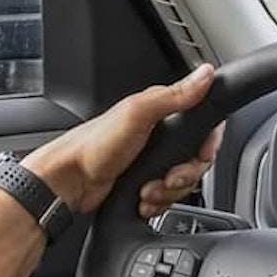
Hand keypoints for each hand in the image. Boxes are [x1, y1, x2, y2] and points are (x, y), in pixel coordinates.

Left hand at [21, 64, 223, 217]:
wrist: (68, 182)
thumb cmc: (94, 146)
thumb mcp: (137, 114)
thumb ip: (174, 96)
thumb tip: (205, 74)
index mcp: (159, 111)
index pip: (203, 125)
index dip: (208, 145)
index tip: (200, 156)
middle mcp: (158, 135)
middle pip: (196, 159)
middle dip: (184, 175)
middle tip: (167, 178)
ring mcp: (151, 160)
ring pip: (182, 181)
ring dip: (168, 192)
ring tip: (147, 191)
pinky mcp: (144, 181)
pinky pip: (167, 196)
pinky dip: (158, 202)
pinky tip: (143, 199)